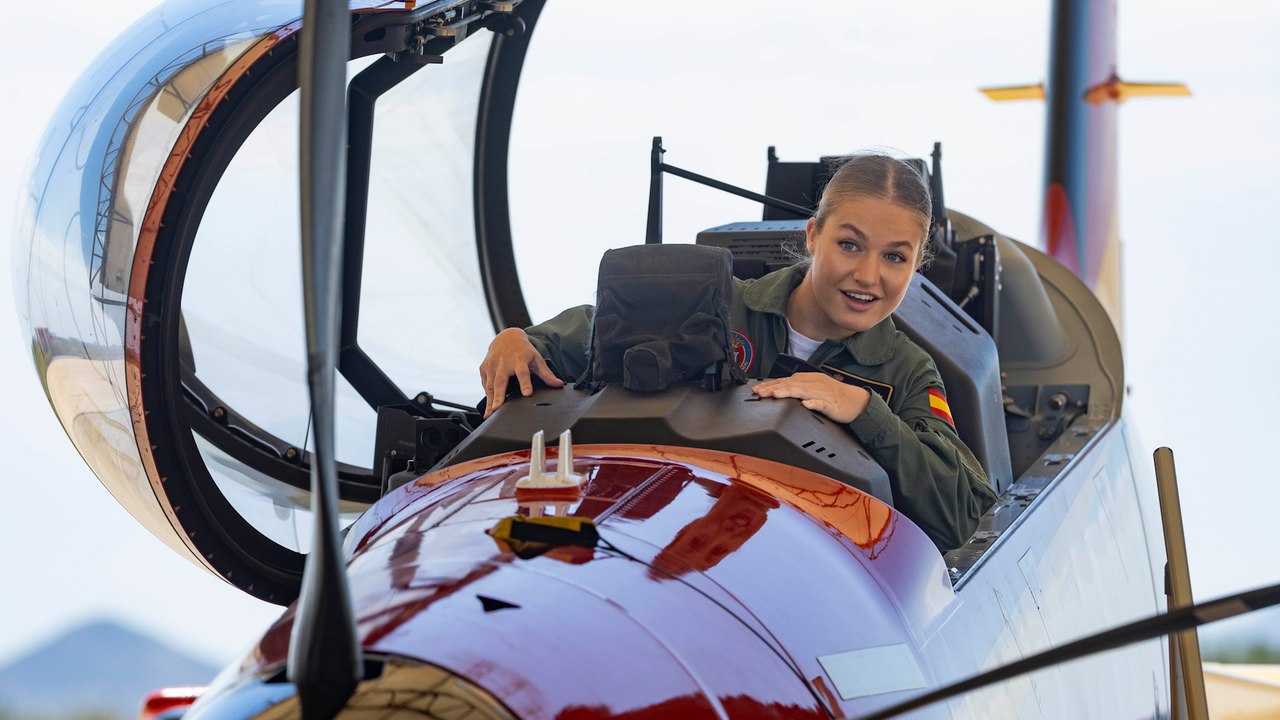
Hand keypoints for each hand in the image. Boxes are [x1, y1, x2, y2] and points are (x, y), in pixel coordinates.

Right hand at [479, 328, 564, 418]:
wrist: (506, 337)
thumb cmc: (523, 350)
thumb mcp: (536, 359)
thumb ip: (546, 373)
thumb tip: (558, 384)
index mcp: (519, 360)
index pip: (523, 373)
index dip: (525, 383)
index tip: (527, 394)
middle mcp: (504, 363)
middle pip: (500, 381)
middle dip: (498, 396)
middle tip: (497, 409)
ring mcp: (492, 365)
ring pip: (490, 385)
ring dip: (490, 401)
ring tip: (489, 414)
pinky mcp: (484, 368)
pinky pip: (485, 384)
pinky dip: (487, 396)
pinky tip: (488, 407)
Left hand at [751, 372, 870, 423]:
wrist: (856, 401)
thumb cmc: (834, 396)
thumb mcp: (813, 388)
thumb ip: (797, 387)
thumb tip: (779, 387)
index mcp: (808, 380)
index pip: (785, 381)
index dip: (769, 385)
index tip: (756, 390)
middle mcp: (813, 384)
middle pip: (789, 385)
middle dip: (772, 388)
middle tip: (758, 393)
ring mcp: (822, 394)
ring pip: (802, 392)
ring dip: (787, 392)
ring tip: (774, 395)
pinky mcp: (831, 405)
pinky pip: (821, 404)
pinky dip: (813, 404)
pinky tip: (806, 405)